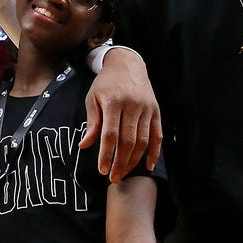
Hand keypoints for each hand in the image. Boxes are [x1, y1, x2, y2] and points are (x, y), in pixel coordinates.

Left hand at [81, 48, 160, 182]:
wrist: (127, 64)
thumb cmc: (106, 83)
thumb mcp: (93, 99)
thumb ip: (92, 123)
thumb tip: (84, 145)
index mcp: (114, 102)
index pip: (110, 134)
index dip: (106, 154)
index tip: (102, 170)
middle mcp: (133, 105)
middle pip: (128, 140)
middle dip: (120, 162)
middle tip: (113, 177)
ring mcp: (147, 109)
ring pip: (143, 140)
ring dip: (134, 160)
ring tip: (123, 173)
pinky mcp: (156, 111)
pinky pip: (158, 135)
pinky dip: (154, 152)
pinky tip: (147, 166)